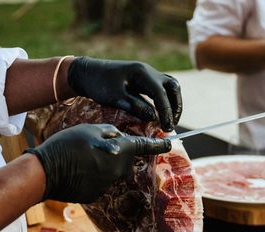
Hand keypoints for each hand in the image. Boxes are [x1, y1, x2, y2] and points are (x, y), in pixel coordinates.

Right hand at [26, 124, 170, 202]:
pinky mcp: (97, 195)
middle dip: (116, 153)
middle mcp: (119, 169)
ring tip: (81, 159)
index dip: (158, 144)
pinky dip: (91, 176)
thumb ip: (109, 132)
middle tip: (94, 146)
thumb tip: (119, 137)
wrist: (46, 172)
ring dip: (102, 164)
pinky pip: (99, 182)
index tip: (170, 143)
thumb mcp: (89, 129)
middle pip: (124, 159)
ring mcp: (109, 184)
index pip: (144, 146)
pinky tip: (76, 171)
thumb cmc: (67, 145)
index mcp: (120, 150)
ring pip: (110, 171)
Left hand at [67, 57, 181, 131]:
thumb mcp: (114, 97)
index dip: (166, 111)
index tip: (167, 127)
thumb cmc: (99, 84)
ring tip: (169, 121)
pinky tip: (161, 115)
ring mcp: (148, 74)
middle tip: (171, 124)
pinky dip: (166, 101)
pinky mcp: (145, 80)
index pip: (160, 93)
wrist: (88, 73)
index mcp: (141, 72)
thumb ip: (134, 106)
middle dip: (176, 106)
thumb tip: (154, 117)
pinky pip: (162, 89)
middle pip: (173, 86)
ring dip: (173, 104)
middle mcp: (148, 71)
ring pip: (170, 87)